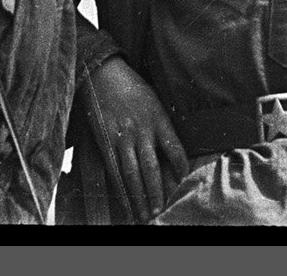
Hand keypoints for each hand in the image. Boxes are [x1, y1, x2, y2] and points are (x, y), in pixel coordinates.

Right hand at [83, 56, 189, 222]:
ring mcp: (123, 137)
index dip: (180, 168)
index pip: (176, 150)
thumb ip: (162, 124)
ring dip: (140, 197)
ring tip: (145, 213)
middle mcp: (143, 131)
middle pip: (153, 169)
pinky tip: (125, 201)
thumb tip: (169, 149)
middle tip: (161, 210)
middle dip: (157, 193)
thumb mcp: (154, 101)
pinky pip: (114, 169)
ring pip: (133, 174)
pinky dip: (120, 188)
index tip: (182, 181)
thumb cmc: (132, 87)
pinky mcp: (106, 140)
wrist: (104, 74)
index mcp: (159, 119)